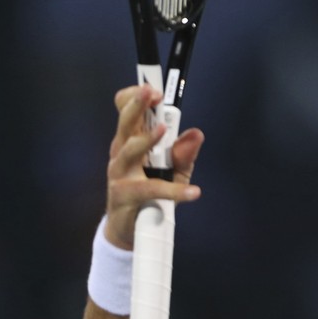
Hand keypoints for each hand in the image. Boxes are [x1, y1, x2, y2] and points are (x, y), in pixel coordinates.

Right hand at [105, 84, 203, 248]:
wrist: (131, 231)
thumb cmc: (150, 195)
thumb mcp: (173, 171)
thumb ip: (184, 153)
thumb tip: (197, 133)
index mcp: (131, 141)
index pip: (126, 111)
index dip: (136, 97)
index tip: (152, 87)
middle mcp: (121, 153)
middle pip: (125, 123)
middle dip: (138, 105)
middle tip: (151, 93)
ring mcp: (120, 173)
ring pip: (129, 150)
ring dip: (146, 139)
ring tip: (164, 132)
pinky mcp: (126, 196)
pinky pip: (151, 189)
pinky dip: (174, 190)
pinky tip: (193, 191)